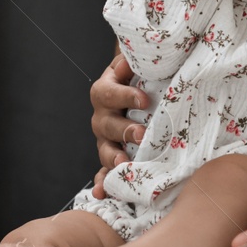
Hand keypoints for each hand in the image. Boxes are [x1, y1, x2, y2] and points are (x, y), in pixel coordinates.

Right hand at [90, 52, 147, 199]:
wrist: (141, 90)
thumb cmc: (142, 75)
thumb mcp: (140, 63)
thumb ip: (139, 57)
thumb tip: (135, 53)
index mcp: (106, 90)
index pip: (108, 91)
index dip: (123, 95)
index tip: (144, 98)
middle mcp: (102, 116)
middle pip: (105, 124)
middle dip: (123, 130)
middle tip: (141, 134)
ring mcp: (105, 139)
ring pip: (104, 149)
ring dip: (113, 157)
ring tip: (124, 163)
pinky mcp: (112, 157)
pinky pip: (104, 172)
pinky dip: (103, 183)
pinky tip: (102, 192)